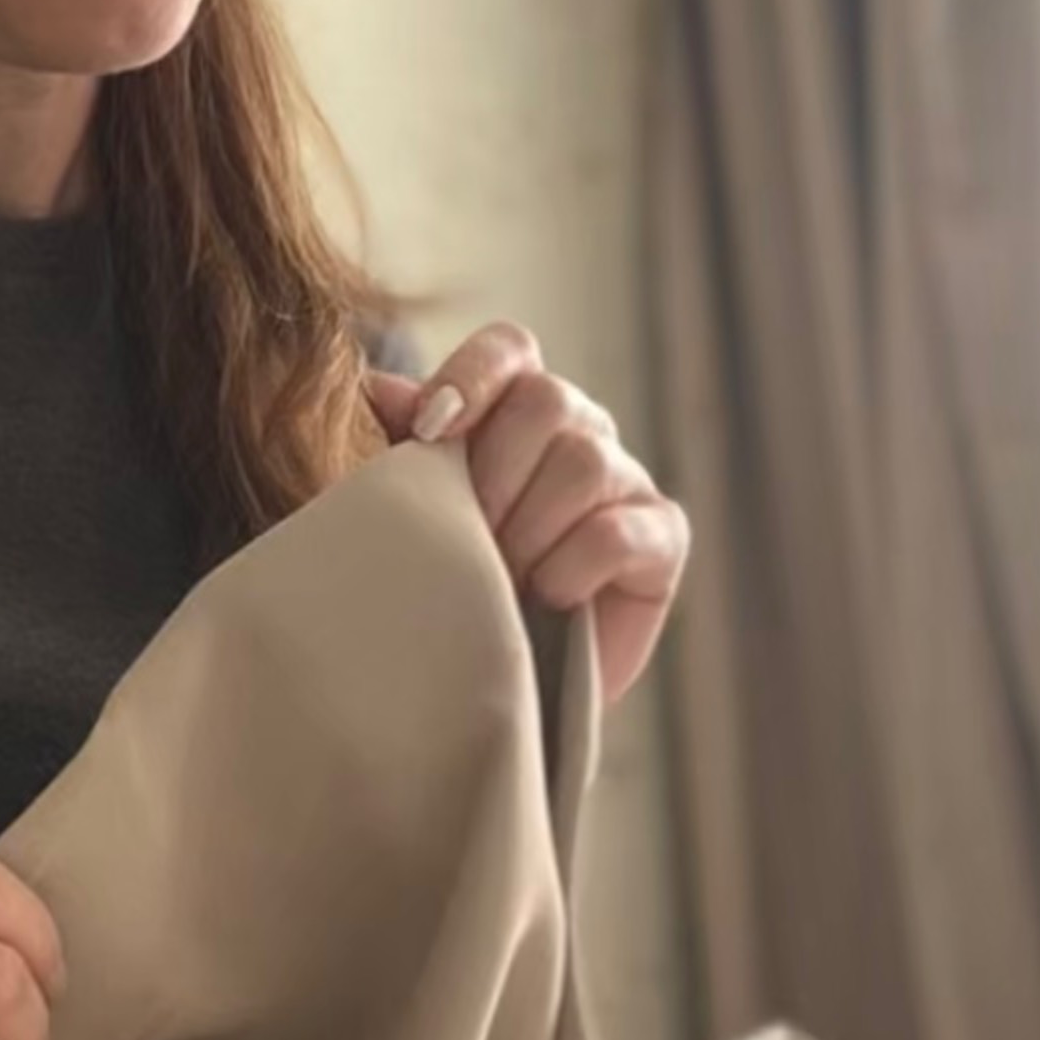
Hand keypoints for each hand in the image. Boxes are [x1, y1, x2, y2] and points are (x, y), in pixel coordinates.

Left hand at [365, 322, 691, 709]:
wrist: (493, 689)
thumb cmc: (448, 591)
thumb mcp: (412, 516)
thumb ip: (403, 446)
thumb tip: (376, 385)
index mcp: (518, 410)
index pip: (509, 349)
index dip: (472, 375)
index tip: (430, 432)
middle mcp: (581, 431)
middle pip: (548, 399)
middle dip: (493, 475)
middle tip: (463, 539)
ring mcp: (627, 481)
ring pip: (585, 461)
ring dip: (528, 528)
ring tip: (499, 579)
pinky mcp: (663, 538)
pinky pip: (618, 530)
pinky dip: (570, 567)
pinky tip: (546, 599)